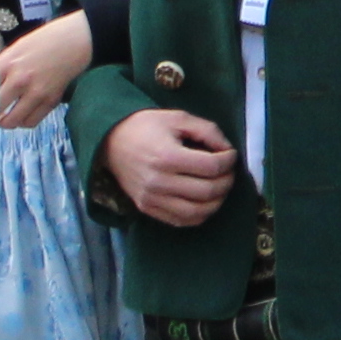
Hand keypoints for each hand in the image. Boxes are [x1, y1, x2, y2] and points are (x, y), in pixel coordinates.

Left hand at [0, 13, 92, 130]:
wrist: (75, 41)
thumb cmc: (43, 41)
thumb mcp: (16, 48)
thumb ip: (1, 67)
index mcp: (7, 63)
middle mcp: (20, 79)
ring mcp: (36, 92)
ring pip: (12, 121)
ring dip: (5, 123)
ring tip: (3, 119)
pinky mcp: (50, 101)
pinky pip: (30, 122)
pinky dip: (23, 122)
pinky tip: (20, 116)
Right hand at [99, 105, 239, 229]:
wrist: (110, 142)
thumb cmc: (146, 126)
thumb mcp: (178, 118)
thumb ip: (208, 131)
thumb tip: (227, 150)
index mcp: (167, 156)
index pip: (211, 167)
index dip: (228, 161)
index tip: (230, 154)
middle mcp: (159, 182)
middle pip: (207, 191)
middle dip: (227, 181)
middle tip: (229, 172)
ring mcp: (152, 199)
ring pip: (197, 212)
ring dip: (217, 202)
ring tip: (220, 188)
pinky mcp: (147, 208)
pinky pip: (181, 221)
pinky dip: (199, 215)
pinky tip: (205, 202)